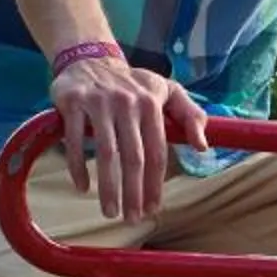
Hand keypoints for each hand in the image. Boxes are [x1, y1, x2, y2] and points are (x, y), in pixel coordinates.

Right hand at [52, 54, 203, 220]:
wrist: (90, 58)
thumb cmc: (133, 84)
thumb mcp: (167, 90)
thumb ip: (190, 115)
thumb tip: (203, 147)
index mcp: (151, 104)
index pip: (157, 152)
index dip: (155, 183)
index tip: (152, 208)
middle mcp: (127, 103)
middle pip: (133, 157)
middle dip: (134, 192)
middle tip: (131, 218)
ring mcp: (99, 102)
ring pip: (105, 152)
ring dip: (108, 186)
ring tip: (110, 212)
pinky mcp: (73, 102)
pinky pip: (74, 140)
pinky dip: (77, 166)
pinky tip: (83, 187)